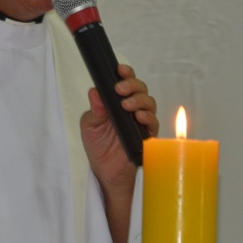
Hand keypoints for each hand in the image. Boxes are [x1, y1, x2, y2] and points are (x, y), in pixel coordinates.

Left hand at [80, 64, 157, 242]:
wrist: (105, 173)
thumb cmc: (98, 148)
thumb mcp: (89, 126)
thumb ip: (94, 110)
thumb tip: (95, 92)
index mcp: (117, 103)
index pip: (125, 82)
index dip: (125, 73)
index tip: (119, 69)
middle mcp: (132, 109)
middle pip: (140, 89)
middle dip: (132, 85)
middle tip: (121, 90)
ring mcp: (142, 122)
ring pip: (149, 103)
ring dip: (140, 100)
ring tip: (127, 106)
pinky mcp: (148, 136)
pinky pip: (153, 123)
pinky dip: (147, 118)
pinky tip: (139, 118)